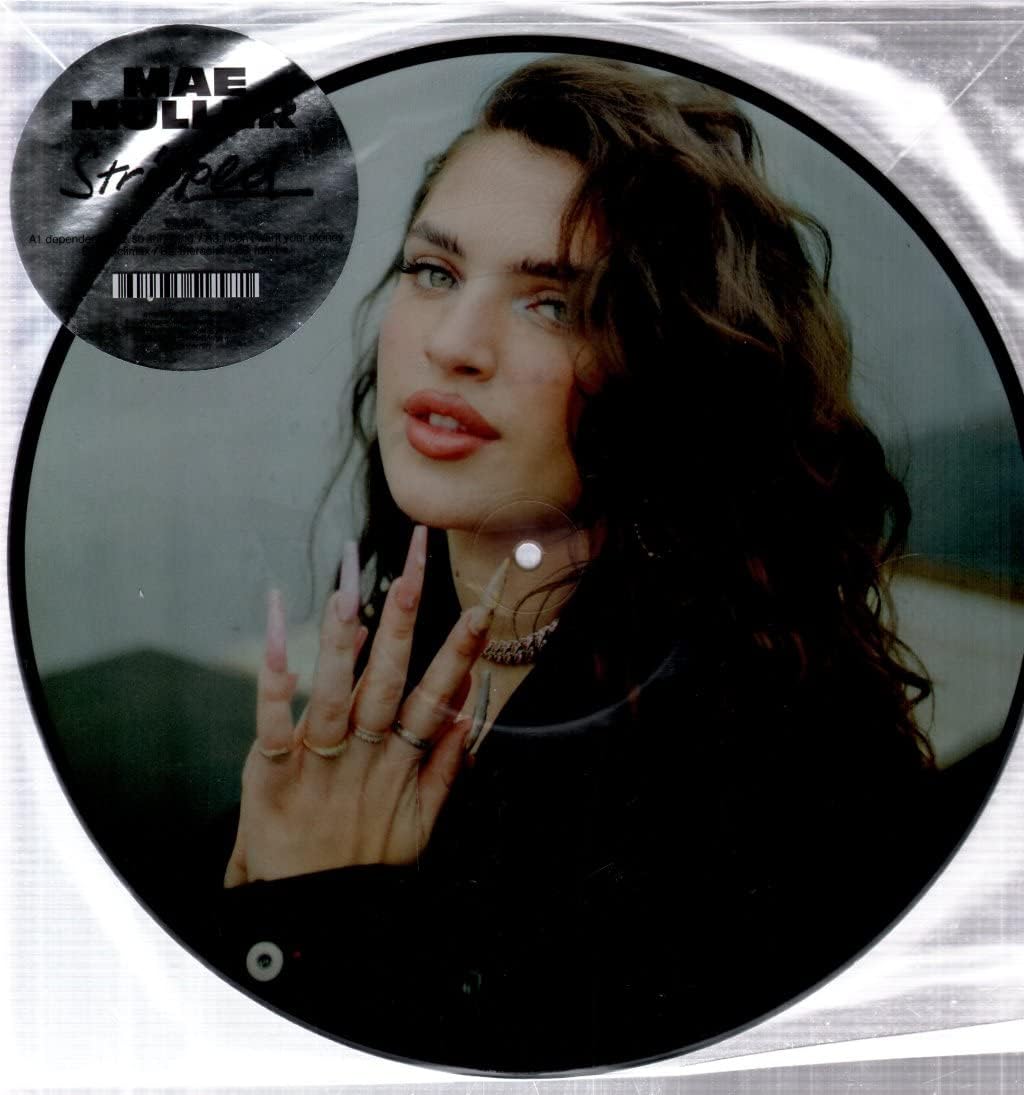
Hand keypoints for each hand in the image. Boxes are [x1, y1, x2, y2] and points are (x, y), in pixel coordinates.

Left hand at [225, 526, 503, 887]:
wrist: (309, 922)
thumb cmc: (364, 869)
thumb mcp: (420, 828)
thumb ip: (448, 770)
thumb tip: (473, 714)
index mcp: (401, 767)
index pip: (436, 700)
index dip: (458, 657)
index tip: (480, 613)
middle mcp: (364, 759)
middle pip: (389, 683)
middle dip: (404, 623)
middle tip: (414, 568)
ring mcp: (318, 767)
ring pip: (337, 695)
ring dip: (345, 642)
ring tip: (351, 590)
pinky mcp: (270, 777)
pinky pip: (270, 724)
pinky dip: (274, 679)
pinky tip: (275, 633)